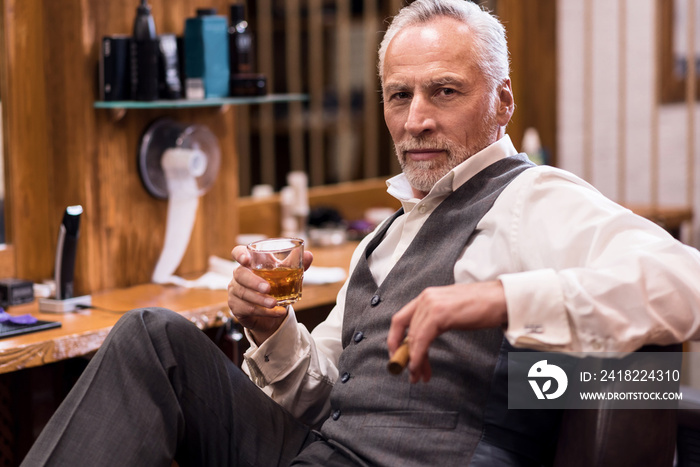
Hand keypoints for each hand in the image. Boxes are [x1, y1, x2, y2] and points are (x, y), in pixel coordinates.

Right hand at [228, 244, 313, 343]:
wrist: (271, 312)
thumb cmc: (276, 287)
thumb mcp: (286, 275)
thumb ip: (296, 264)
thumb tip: (309, 255)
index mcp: (250, 263)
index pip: (237, 252)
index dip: (239, 254)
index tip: (246, 260)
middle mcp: (239, 275)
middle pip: (239, 274)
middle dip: (253, 281)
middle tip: (268, 288)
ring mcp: (235, 291)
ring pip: (243, 293)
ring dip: (260, 299)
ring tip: (275, 303)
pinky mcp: (236, 307)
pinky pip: (247, 309)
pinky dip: (264, 311)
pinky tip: (277, 311)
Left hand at [386, 280, 507, 382]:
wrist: (502, 299)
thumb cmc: (483, 307)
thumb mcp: (451, 312)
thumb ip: (434, 322)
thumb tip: (421, 342)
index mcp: (426, 296)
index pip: (400, 319)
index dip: (394, 340)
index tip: (397, 356)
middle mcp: (425, 298)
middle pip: (404, 331)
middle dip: (404, 355)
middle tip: (410, 373)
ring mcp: (431, 304)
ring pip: (413, 337)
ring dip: (413, 360)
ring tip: (418, 376)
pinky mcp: (439, 314)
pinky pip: (421, 340)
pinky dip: (418, 356)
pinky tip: (421, 368)